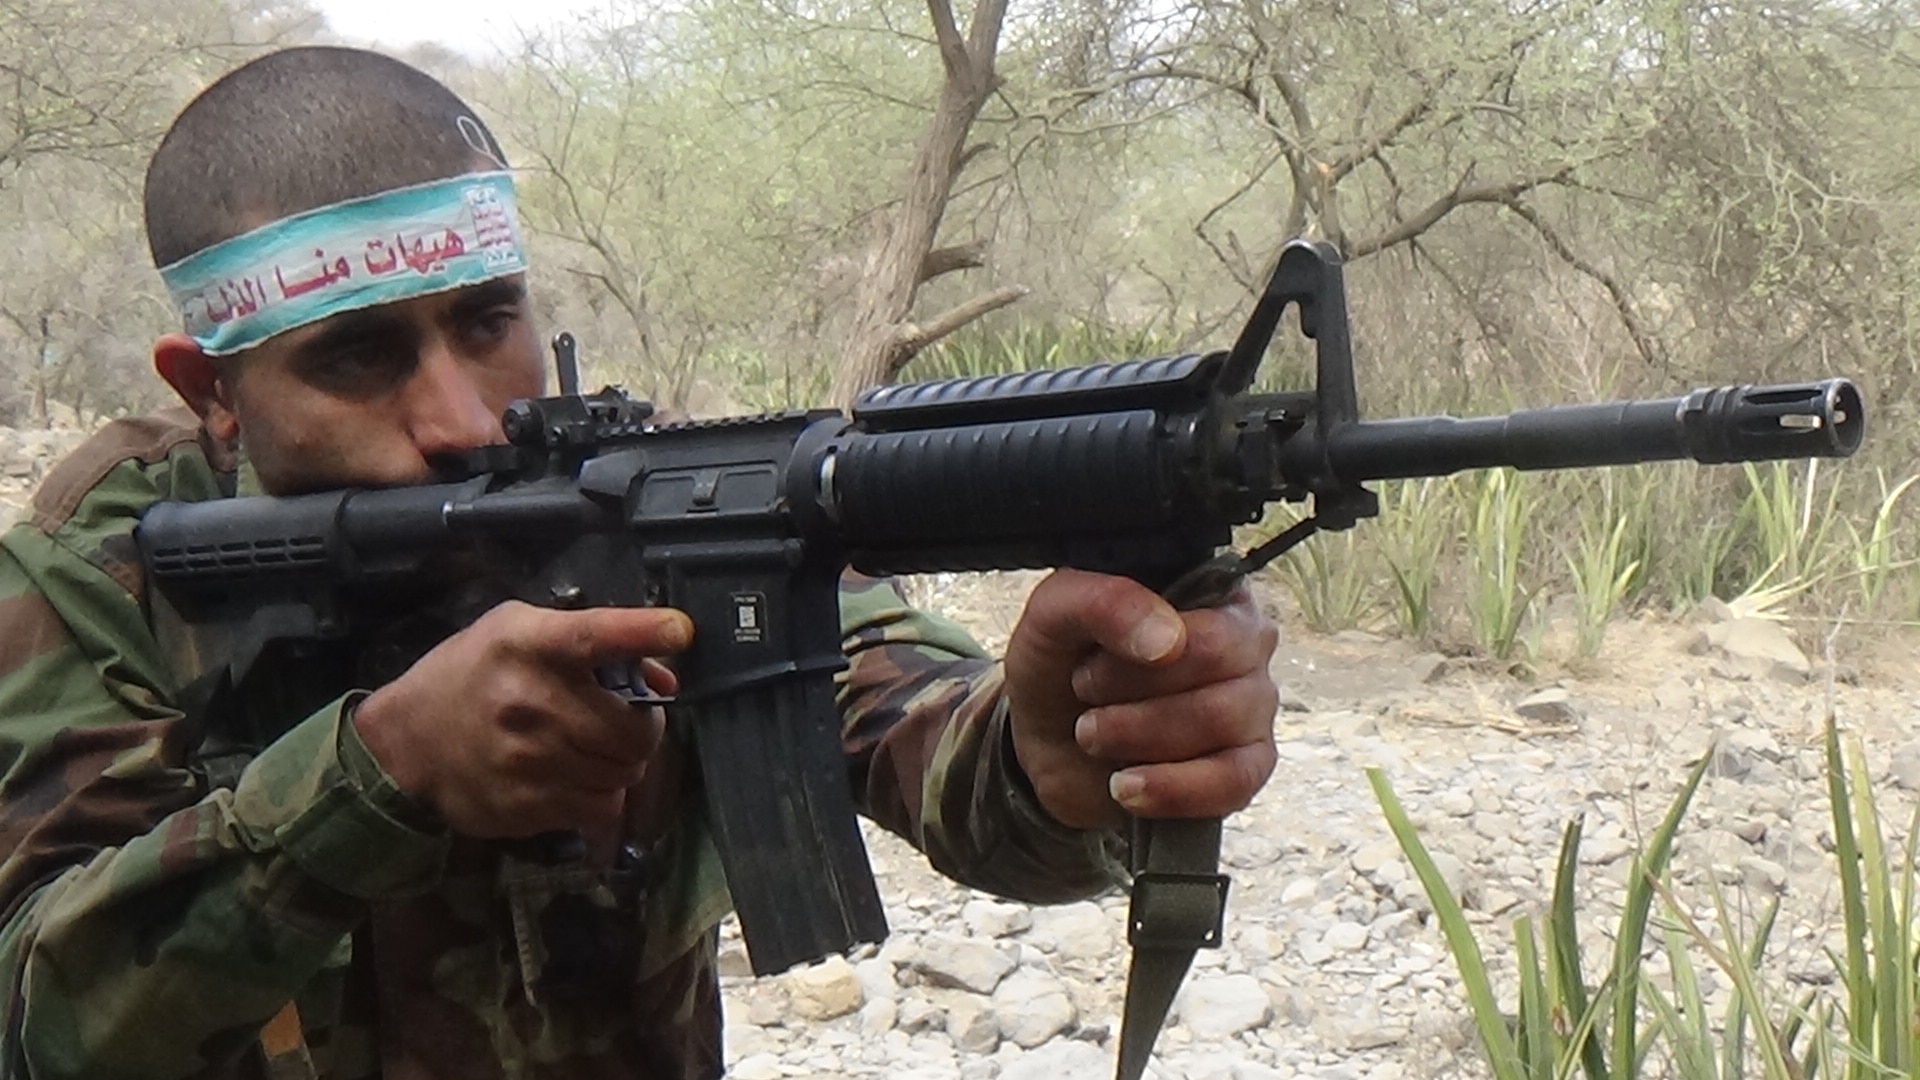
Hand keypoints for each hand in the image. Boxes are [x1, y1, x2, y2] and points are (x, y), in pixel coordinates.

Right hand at [352, 600, 691, 842]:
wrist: (405, 744)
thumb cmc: (470, 676)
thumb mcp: (517, 634)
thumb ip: (591, 645)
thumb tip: (664, 679)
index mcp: (530, 646)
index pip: (596, 634)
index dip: (643, 631)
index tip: (681, 631)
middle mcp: (532, 702)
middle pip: (635, 728)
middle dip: (645, 728)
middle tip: (626, 721)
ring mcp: (530, 760)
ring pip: (624, 772)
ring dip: (623, 763)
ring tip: (595, 749)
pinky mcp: (528, 806)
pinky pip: (600, 807)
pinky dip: (602, 796)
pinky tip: (578, 779)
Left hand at [1004, 569, 1278, 830]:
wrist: (1046, 741)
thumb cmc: (1063, 662)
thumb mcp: (1056, 614)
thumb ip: (1103, 603)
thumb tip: (1168, 642)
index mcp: (1212, 591)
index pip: (1206, 619)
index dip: (1140, 650)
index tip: (1086, 665)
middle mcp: (1247, 643)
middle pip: (1219, 665)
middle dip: (1132, 690)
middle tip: (1084, 696)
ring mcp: (1254, 706)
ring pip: (1222, 720)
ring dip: (1139, 735)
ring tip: (1093, 735)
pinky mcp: (1247, 767)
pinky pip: (1235, 782)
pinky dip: (1172, 789)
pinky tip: (1124, 787)